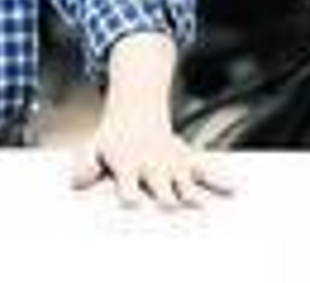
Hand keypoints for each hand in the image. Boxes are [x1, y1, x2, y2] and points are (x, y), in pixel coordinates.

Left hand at [71, 111, 229, 208]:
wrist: (137, 106)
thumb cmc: (114, 136)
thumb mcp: (94, 146)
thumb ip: (85, 164)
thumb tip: (75, 183)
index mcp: (128, 164)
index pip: (128, 182)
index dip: (129, 192)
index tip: (131, 201)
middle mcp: (152, 164)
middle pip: (160, 185)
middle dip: (165, 195)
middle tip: (169, 204)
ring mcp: (172, 163)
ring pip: (185, 181)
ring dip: (191, 192)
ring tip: (199, 204)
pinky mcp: (187, 160)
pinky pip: (206, 170)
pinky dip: (220, 180)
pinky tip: (233, 189)